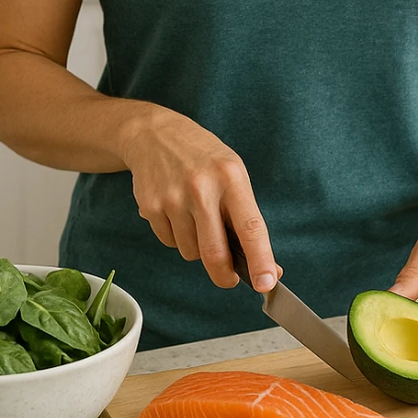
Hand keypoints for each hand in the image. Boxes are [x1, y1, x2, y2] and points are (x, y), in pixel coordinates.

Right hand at [121, 105, 281, 292]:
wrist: (155, 134)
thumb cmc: (203, 158)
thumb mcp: (233, 174)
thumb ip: (246, 217)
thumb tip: (267, 267)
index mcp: (231, 178)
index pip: (250, 228)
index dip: (260, 260)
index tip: (267, 283)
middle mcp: (201, 188)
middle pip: (214, 253)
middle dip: (224, 275)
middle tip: (229, 278)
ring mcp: (172, 198)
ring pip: (190, 253)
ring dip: (197, 248)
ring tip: (195, 218)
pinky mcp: (150, 206)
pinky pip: (170, 243)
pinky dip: (177, 237)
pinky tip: (176, 212)